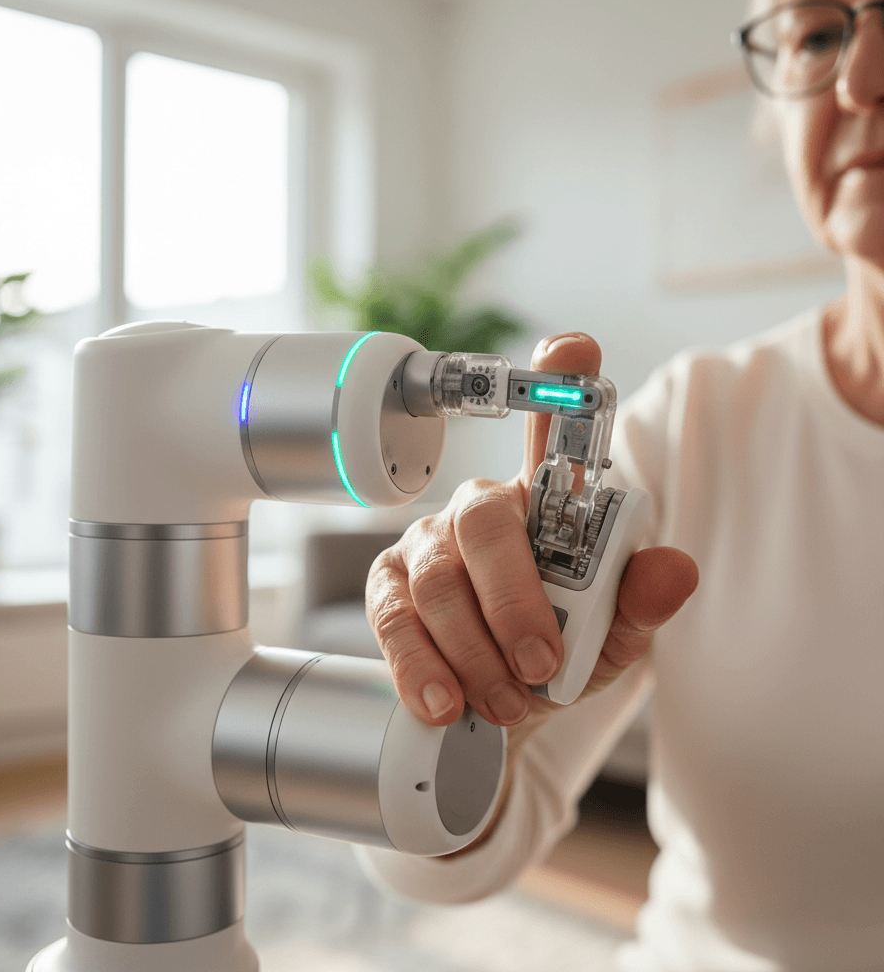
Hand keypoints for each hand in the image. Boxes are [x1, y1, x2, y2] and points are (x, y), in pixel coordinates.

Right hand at [366, 332, 698, 745]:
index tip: (574, 350)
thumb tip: (676, 568)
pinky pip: (395, 618)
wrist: (498, 712)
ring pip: (439, 580)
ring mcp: (426, 545)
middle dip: (515, 601)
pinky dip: (422, 666)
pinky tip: (445, 700)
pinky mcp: (387, 587)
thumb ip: (637, 602)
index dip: (562, 379)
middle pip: (485, 519)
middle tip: (543, 663)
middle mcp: (481, 509)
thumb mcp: (610, 637)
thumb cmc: (555, 657)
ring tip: (510, 699)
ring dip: (477, 651)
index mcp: (543, 503)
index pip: (552, 426)